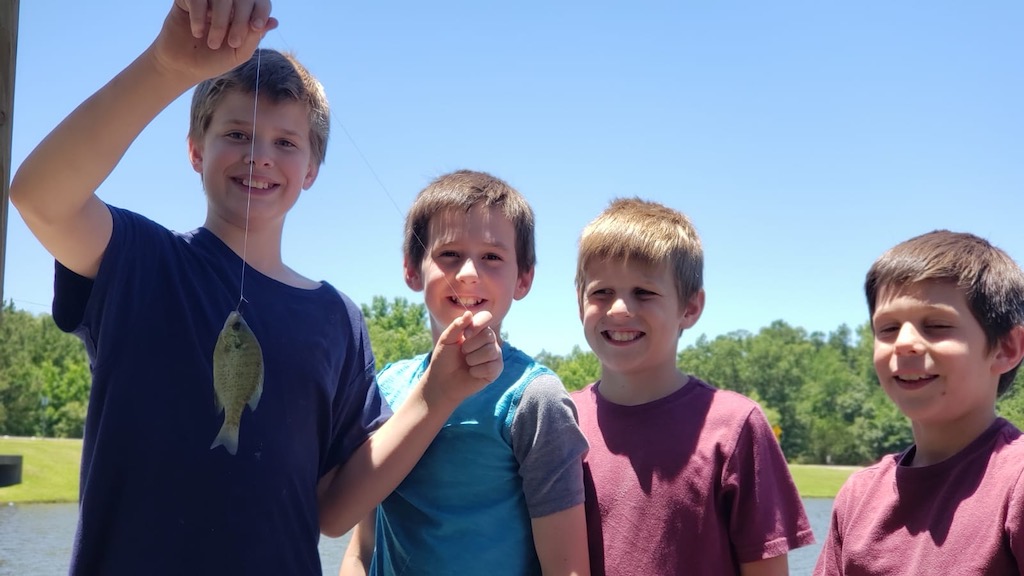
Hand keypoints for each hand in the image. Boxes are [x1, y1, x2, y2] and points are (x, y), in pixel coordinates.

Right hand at [153, 0, 277, 83]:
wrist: (182, 66)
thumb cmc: (212, 60)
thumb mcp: (238, 53)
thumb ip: (254, 37)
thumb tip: (274, 22)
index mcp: (243, 14)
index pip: (260, 2)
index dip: (261, 10)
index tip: (255, 26)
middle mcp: (227, 3)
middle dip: (241, 20)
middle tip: (232, 43)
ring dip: (220, 21)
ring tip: (212, 43)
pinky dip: (199, 15)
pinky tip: (197, 32)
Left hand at [423, 311, 502, 405]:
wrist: (443, 381)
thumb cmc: (444, 359)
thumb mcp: (446, 340)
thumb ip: (456, 326)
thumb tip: (469, 313)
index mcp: (477, 329)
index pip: (486, 317)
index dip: (478, 325)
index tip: (465, 335)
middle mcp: (489, 340)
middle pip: (489, 335)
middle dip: (470, 346)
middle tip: (462, 353)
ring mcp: (494, 355)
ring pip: (491, 351)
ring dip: (472, 359)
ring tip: (467, 363)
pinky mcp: (496, 370)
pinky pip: (491, 367)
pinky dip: (477, 371)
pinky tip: (472, 372)